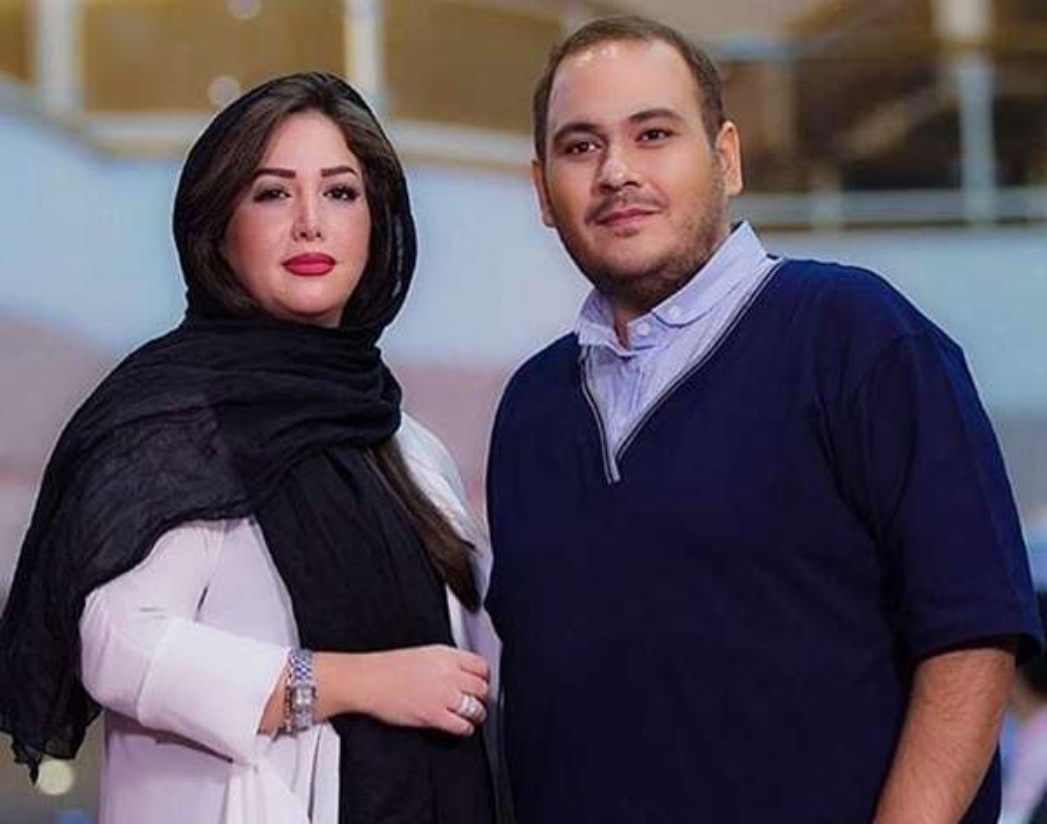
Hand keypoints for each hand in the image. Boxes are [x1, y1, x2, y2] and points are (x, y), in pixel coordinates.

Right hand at [337, 644, 490, 735]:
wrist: (368, 680)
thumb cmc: (388, 667)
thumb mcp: (423, 653)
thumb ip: (446, 661)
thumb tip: (461, 672)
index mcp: (445, 655)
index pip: (481, 665)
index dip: (485, 677)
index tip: (482, 683)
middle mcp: (448, 673)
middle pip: (481, 688)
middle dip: (482, 696)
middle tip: (478, 701)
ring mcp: (443, 695)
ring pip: (475, 708)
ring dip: (477, 714)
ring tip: (473, 716)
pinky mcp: (434, 715)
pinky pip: (461, 725)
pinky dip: (466, 728)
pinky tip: (462, 727)